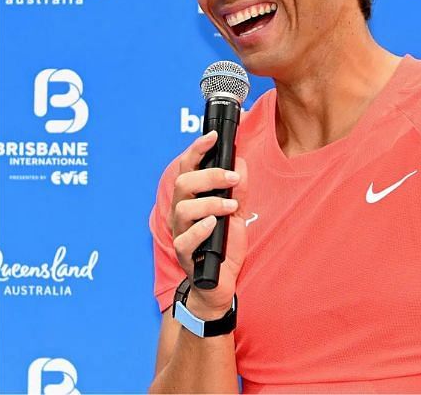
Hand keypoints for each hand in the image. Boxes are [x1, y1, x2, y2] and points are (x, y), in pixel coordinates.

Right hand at [169, 130, 248, 317]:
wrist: (221, 282)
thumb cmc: (224, 246)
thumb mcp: (237, 213)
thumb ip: (239, 189)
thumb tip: (240, 164)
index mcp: (191, 199)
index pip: (187, 168)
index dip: (197, 150)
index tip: (213, 137)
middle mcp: (181, 213)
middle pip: (183, 183)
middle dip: (209, 176)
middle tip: (232, 178)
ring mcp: (180, 233)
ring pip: (183, 208)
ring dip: (210, 203)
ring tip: (231, 206)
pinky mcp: (185, 254)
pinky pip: (185, 239)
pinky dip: (200, 229)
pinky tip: (214, 225)